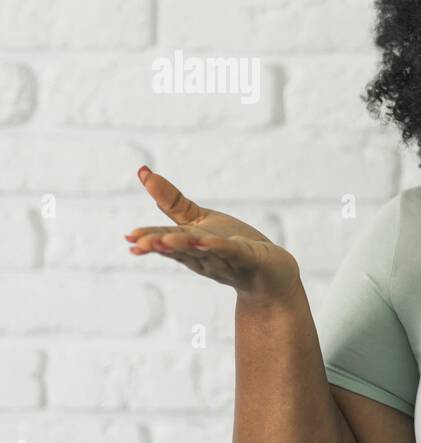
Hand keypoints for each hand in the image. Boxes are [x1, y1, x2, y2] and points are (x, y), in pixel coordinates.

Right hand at [123, 165, 300, 304]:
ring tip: (164, 240)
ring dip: (185, 247)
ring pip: (204, 253)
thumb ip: (171, 202)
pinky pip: (234, 252)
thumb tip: (141, 171)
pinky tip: (206, 241)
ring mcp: (227, 260)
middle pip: (181, 250)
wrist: (269, 272)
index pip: (167, 243)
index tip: (129, 238)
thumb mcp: (198, 221)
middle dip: (161, 246)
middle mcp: (205, 257)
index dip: (150, 240)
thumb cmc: (230, 245)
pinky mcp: (250, 258)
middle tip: (139, 244)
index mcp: (190, 248)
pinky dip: (220, 247)